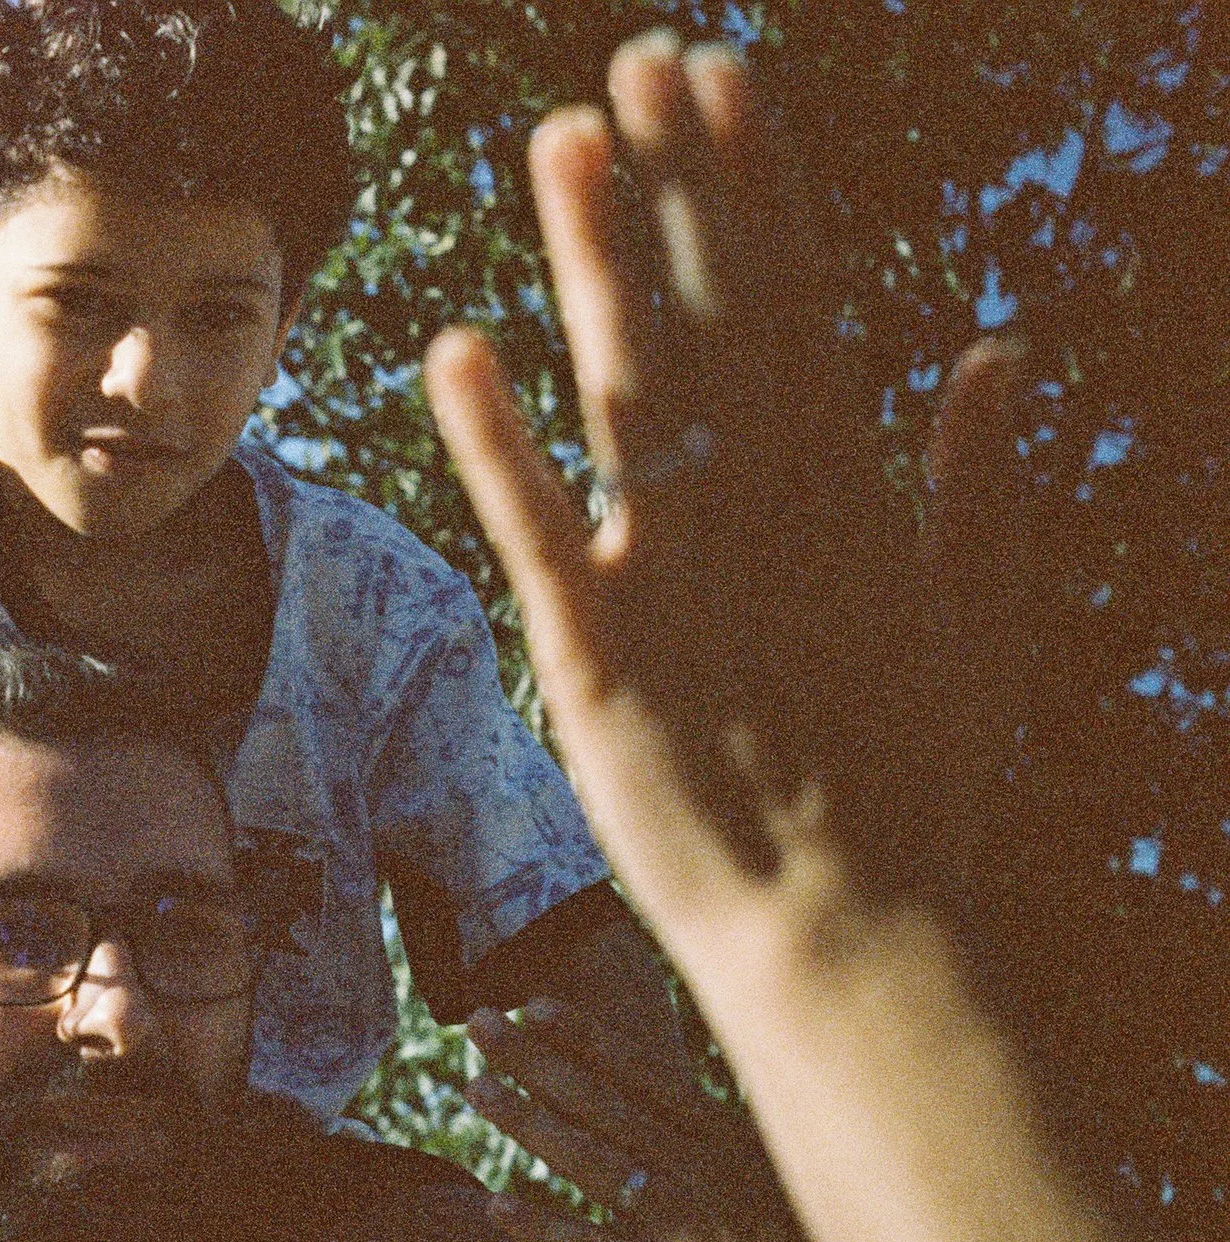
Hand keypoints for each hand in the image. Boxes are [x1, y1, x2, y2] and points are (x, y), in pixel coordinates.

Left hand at [422, 35, 1025, 991]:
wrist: (853, 944)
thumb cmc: (905, 796)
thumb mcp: (973, 623)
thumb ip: (978, 484)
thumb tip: (996, 346)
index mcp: (843, 494)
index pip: (791, 302)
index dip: (750, 185)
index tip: (719, 78)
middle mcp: (765, 514)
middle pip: (714, 317)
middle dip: (678, 186)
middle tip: (638, 59)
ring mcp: (681, 583)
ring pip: (635, 396)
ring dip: (597, 268)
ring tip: (558, 144)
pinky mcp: (601, 663)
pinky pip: (539, 538)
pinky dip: (499, 448)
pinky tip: (453, 352)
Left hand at [471, 999, 853, 1241]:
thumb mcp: (793, 1162)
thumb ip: (732, 1125)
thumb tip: (687, 1076)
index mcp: (729, 1137)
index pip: (640, 1073)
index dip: (581, 1037)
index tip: (529, 1006)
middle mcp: (699, 1173)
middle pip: (600, 1104)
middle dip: (533, 1060)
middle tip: (475, 1024)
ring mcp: (682, 1229)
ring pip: (588, 1163)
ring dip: (525, 1123)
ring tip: (475, 1090)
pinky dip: (542, 1225)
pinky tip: (495, 1202)